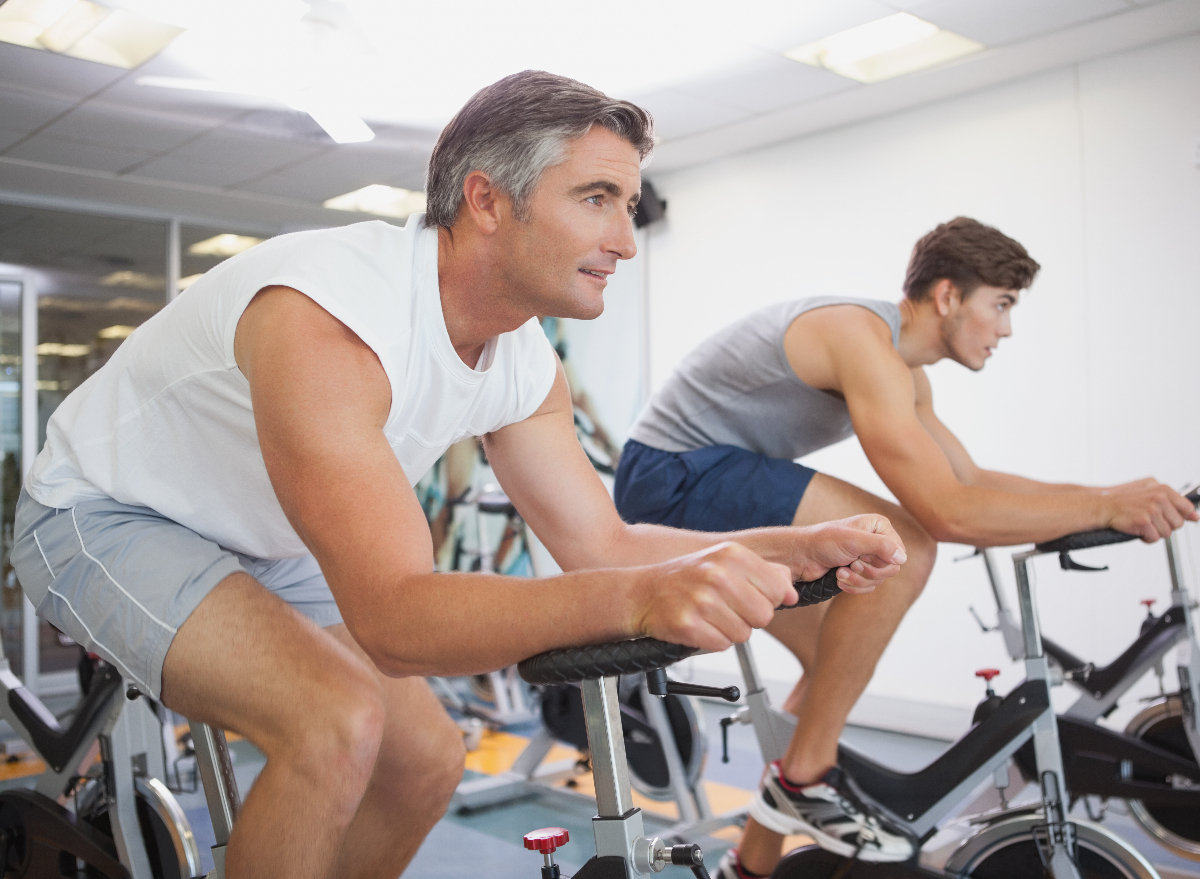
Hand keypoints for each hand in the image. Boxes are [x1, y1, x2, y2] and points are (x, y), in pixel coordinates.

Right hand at [628, 542, 795, 651]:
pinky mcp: (687, 625)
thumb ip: (765, 573)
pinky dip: (712, 641)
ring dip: (729, 631)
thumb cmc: (688, 578)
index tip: (750, 597)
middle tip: (727, 609)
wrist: (643, 593)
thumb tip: (791, 590)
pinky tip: (699, 626)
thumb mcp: (727, 562)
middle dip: (750, 618)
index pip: (779, 589)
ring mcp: (701, 600)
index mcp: (732, 555)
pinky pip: (721, 645)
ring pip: (744, 634)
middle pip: (764, 615)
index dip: (768, 599)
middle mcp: (718, 574)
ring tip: (710, 616)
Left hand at [791, 514, 906, 593]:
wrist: (802, 556)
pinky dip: (854, 586)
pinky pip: (869, 587)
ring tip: (840, 572)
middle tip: (850, 565)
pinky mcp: (860, 572)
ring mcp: (869, 558)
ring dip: (857, 580)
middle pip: (891, 569)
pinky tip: (839, 579)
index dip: (880, 560)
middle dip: (867, 572)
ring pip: (879, 580)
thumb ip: (880, 546)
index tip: (859, 556)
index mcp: (880, 527)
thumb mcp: (853, 541)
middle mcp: (877, 541)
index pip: (898, 553)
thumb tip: (902, 558)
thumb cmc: (824, 542)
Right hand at [1103, 480, 1198, 541]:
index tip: (1168, 518)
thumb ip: (1175, 504)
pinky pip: (1154, 538)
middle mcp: (1159, 497)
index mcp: (1163, 489)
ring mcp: (1152, 509)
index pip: (1187, 508)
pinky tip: (1137, 530)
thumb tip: (1195, 516)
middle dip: (1165, 526)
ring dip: (1154, 533)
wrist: (1103, 507)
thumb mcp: (1152, 495)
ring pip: (1167, 533)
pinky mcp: (1144, 521)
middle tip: (1149, 521)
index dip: (1178, 517)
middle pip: (1178, 524)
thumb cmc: (1126, 503)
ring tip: (1142, 525)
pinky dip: (1146, 538)